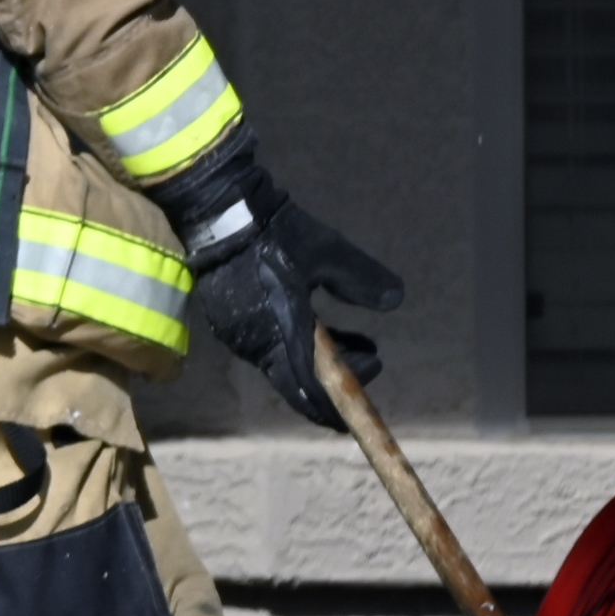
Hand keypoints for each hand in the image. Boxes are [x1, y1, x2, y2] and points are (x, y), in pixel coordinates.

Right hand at [183, 182, 404, 428]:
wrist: (219, 210)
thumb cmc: (276, 233)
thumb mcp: (327, 252)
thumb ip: (360, 279)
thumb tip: (395, 301)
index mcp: (280, 333)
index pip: (307, 390)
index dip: (335, 405)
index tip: (364, 395)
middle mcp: (255, 344)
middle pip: (297, 381)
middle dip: (337, 378)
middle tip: (372, 360)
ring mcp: (238, 334)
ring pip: (284, 362)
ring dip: (321, 359)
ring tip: (360, 342)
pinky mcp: (230, 320)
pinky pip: (268, 345)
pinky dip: (297, 344)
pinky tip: (320, 323)